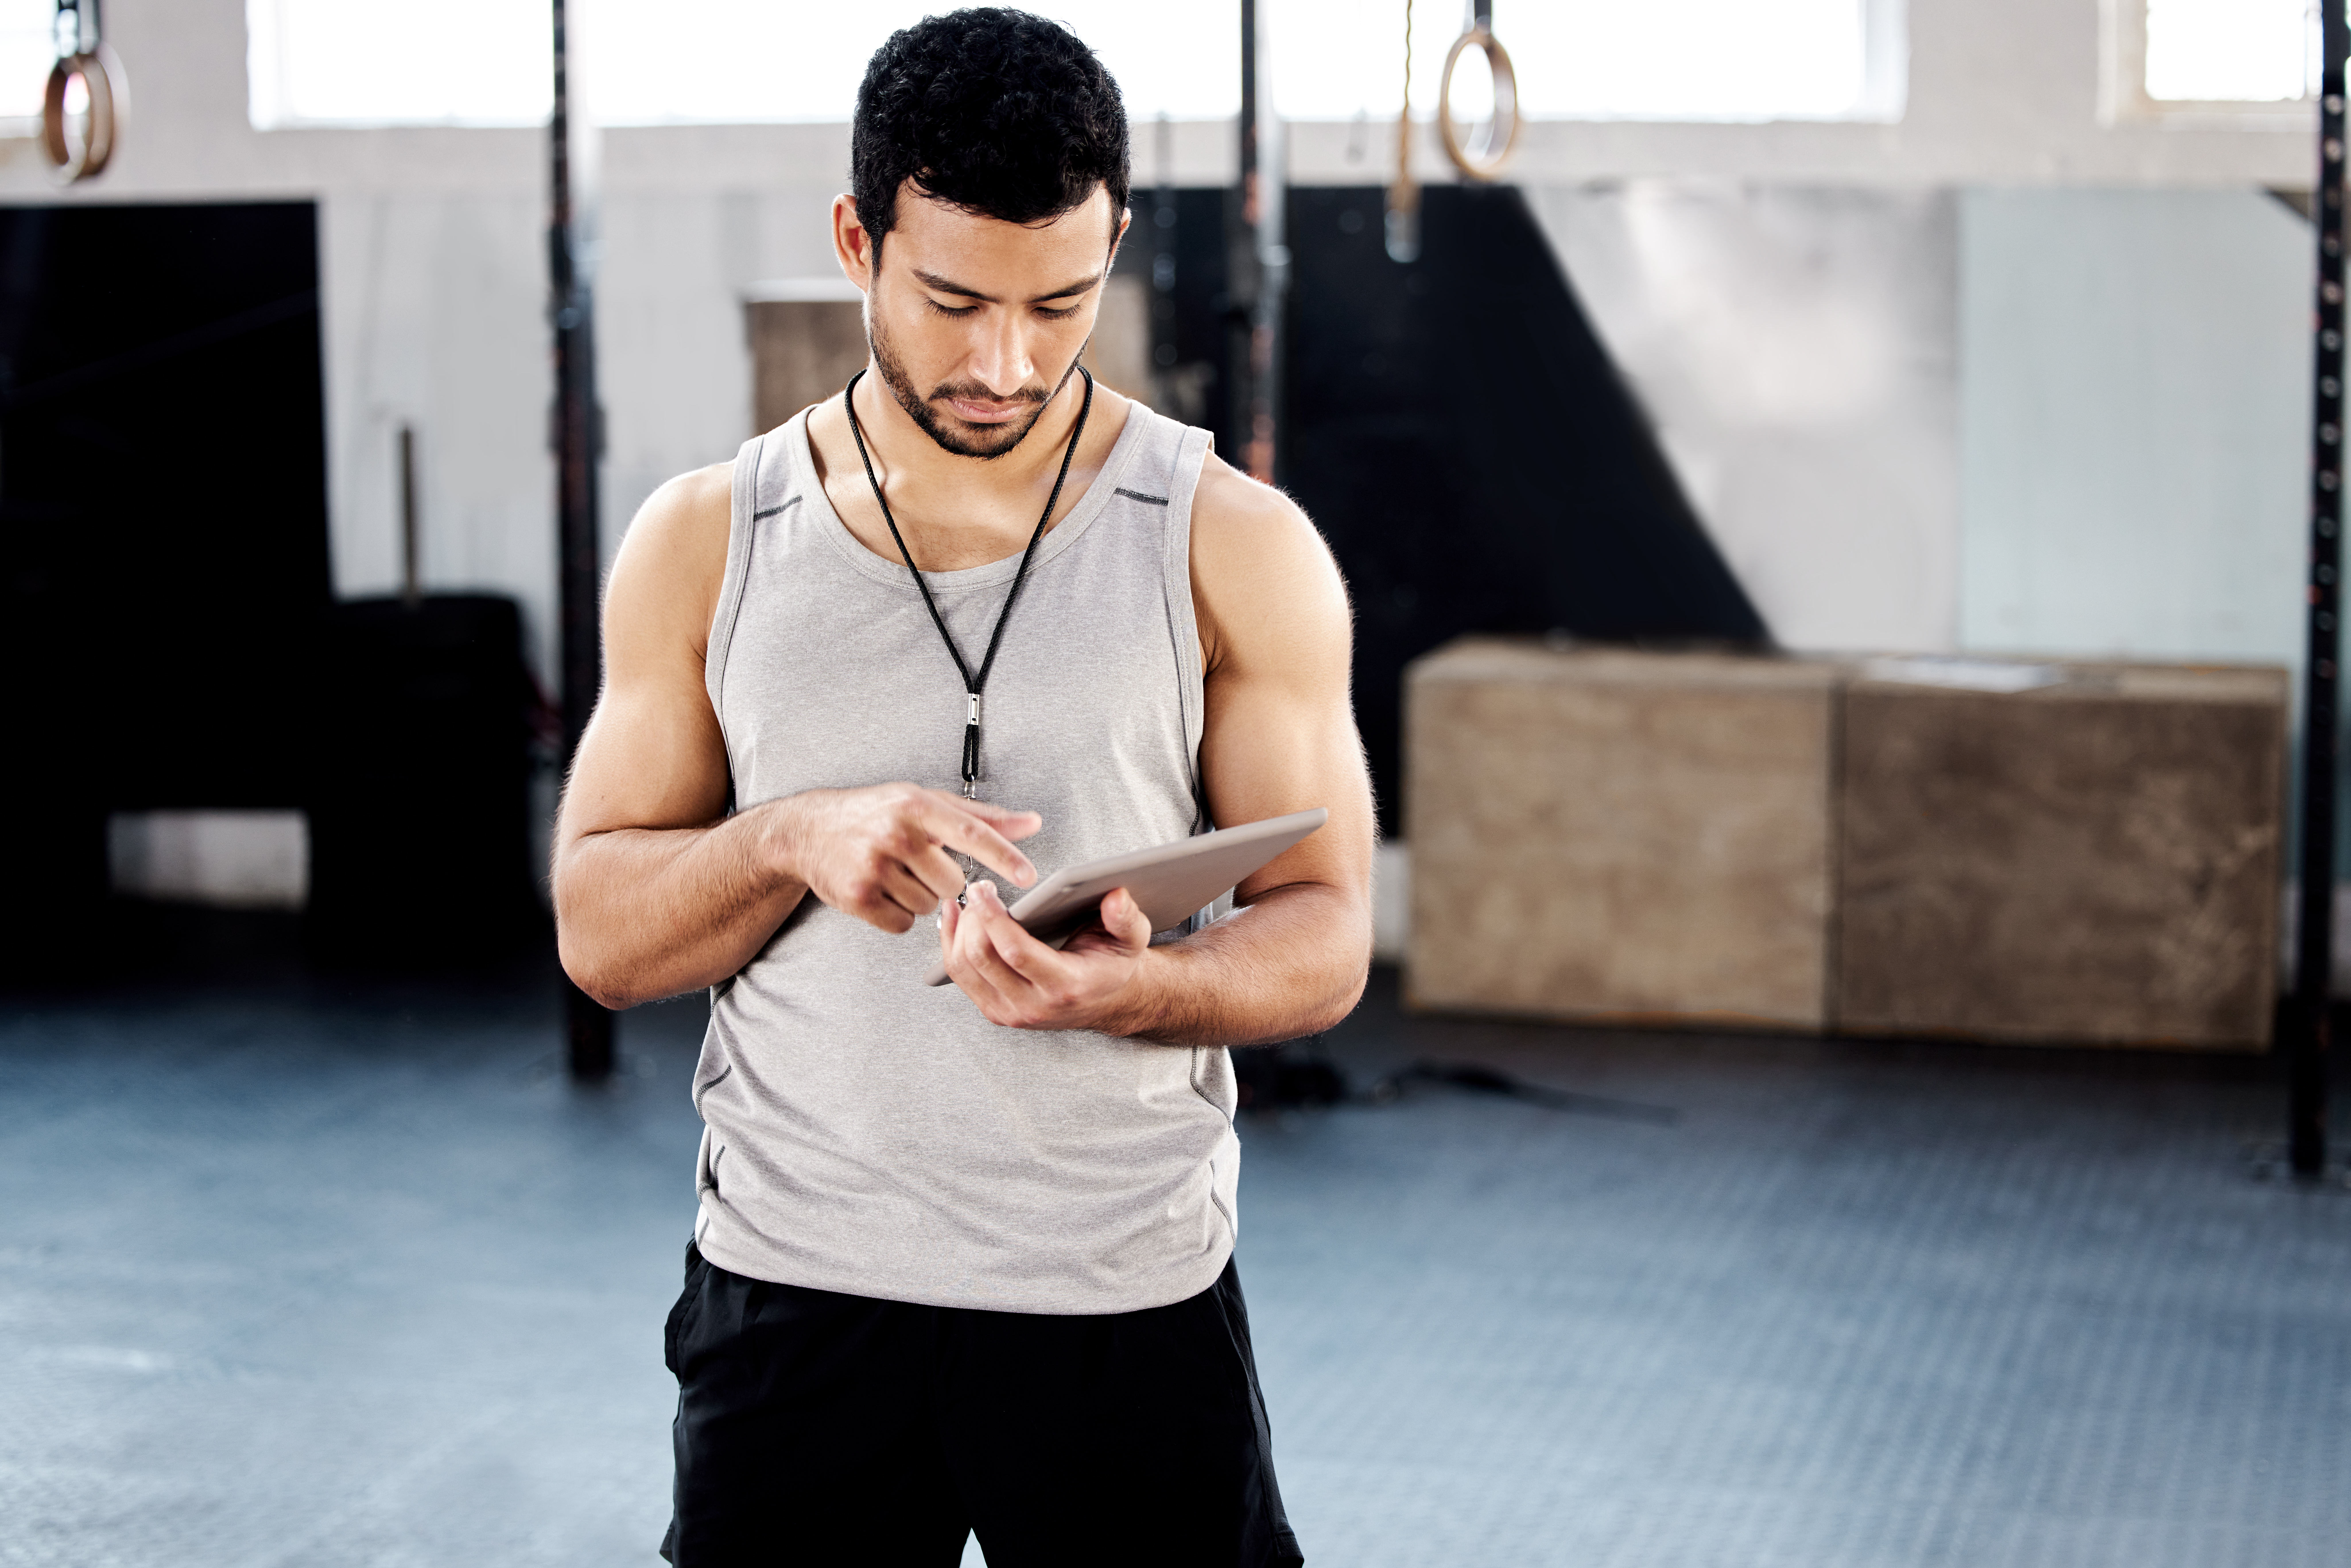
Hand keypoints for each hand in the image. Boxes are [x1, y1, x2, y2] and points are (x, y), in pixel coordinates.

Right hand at [770, 784, 1039, 934]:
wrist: (809, 831)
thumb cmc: (874, 813)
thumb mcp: (925, 802)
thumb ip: (981, 817)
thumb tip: (1031, 823)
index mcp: (916, 807)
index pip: (971, 833)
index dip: (1004, 856)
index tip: (1028, 875)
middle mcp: (896, 835)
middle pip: (952, 882)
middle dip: (941, 879)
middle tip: (917, 863)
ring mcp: (875, 867)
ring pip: (928, 905)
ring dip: (918, 896)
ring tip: (895, 873)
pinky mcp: (858, 897)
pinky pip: (903, 924)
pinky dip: (897, 914)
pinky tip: (882, 890)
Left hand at [937, 879, 1155, 1030]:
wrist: (1105, 1002)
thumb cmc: (1112, 966)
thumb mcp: (1130, 940)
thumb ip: (1125, 919)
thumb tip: (1116, 897)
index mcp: (1066, 986)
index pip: (1017, 953)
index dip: (994, 918)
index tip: (983, 888)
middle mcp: (1034, 1006)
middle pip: (982, 959)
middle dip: (973, 919)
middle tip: (979, 888)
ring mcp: (1010, 1013)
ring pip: (964, 969)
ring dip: (959, 931)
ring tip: (968, 901)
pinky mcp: (995, 1011)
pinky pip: (960, 977)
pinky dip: (951, 945)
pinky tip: (956, 919)